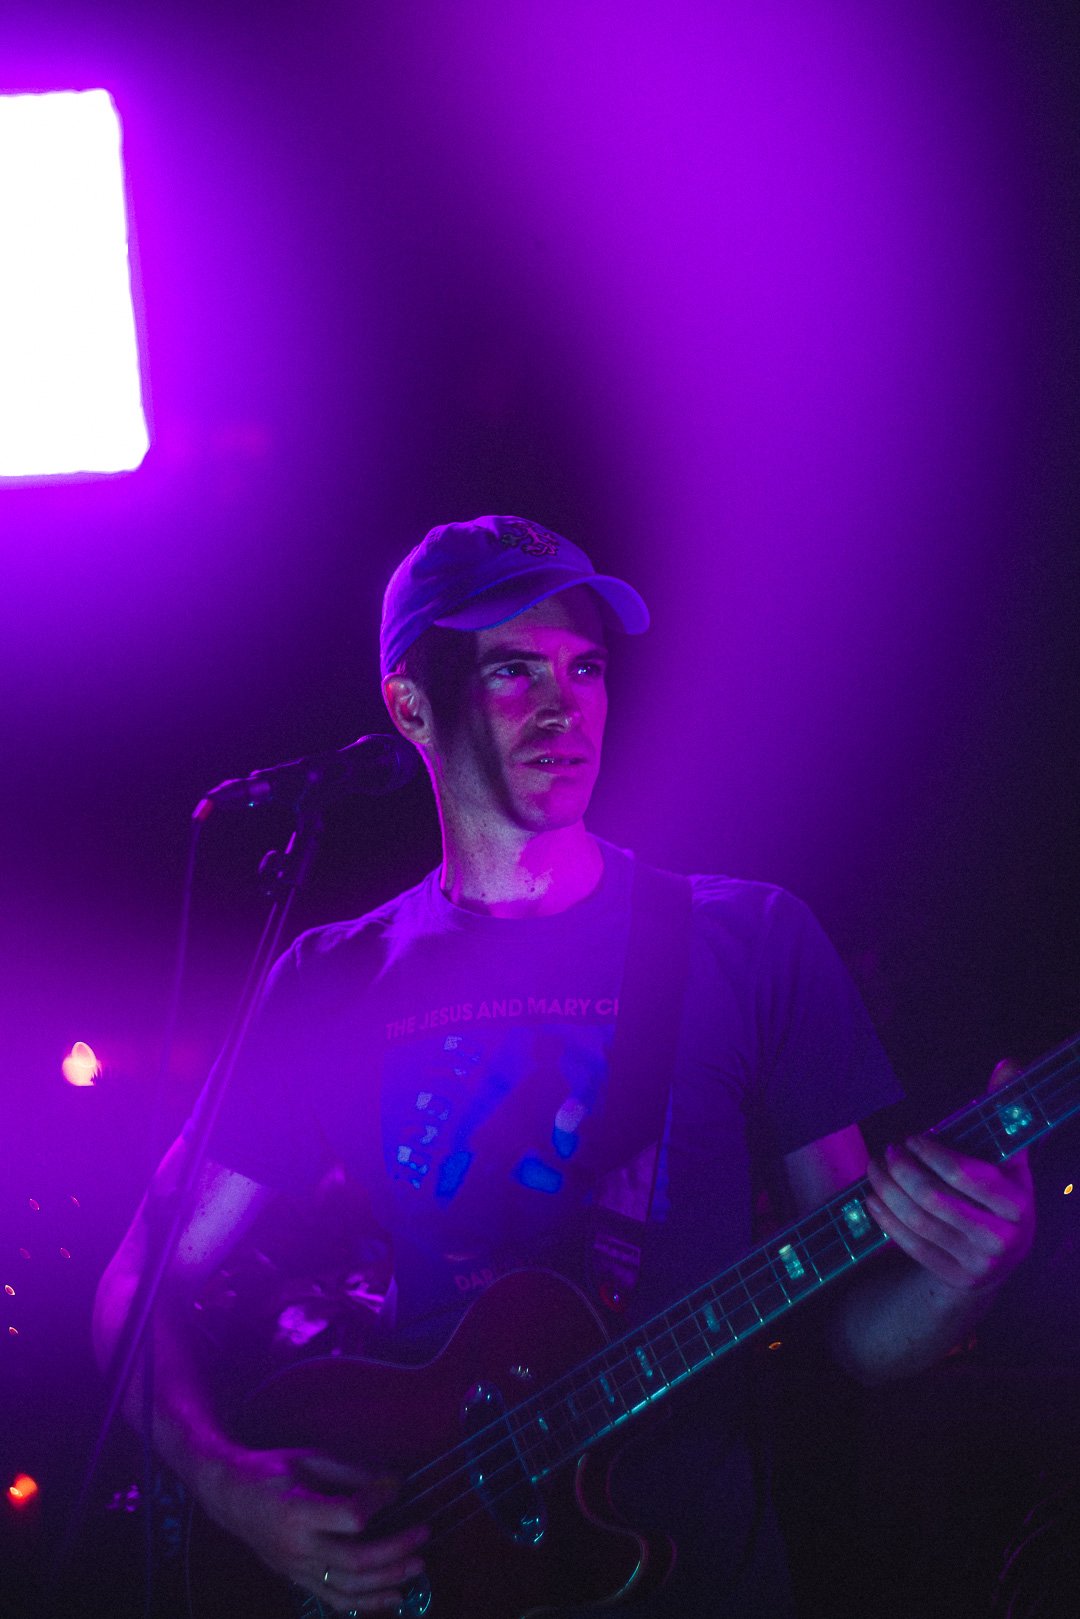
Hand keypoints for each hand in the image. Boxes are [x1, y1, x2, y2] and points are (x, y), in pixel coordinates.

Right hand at [200, 1445, 428, 1614]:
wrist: (229, 1497)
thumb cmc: (272, 1470)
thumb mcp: (311, 1460)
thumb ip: (353, 1474)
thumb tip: (395, 1484)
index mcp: (297, 1512)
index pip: (351, 1518)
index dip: (378, 1503)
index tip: (393, 1489)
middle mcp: (296, 1548)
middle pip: (355, 1561)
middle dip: (395, 1551)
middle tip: (423, 1534)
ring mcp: (295, 1570)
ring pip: (347, 1588)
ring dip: (387, 1581)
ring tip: (417, 1567)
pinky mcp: (296, 1580)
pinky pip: (333, 1599)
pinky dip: (365, 1603)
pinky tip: (392, 1598)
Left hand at [865, 1060, 1035, 1292]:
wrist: (998, 1259)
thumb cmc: (999, 1195)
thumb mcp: (1009, 1159)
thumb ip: (1004, 1114)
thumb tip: (1007, 1064)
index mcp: (1019, 1204)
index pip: (969, 1175)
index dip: (934, 1153)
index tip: (913, 1137)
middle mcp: (1003, 1239)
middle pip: (936, 1199)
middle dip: (903, 1170)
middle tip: (887, 1151)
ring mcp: (978, 1263)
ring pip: (918, 1220)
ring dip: (887, 1190)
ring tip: (874, 1168)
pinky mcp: (953, 1277)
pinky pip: (909, 1244)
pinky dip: (885, 1218)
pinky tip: (871, 1198)